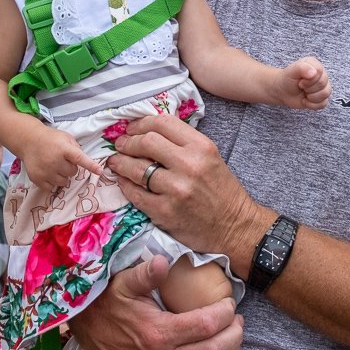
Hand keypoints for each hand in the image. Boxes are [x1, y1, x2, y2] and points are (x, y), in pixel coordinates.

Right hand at [20, 126, 102, 191]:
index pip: (80, 158)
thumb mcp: (66, 138)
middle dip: (71, 168)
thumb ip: (76, 149)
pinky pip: (51, 187)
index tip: (99, 171)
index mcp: (63, 148)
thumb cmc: (51, 138)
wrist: (28, 140)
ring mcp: (45, 171)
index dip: (91, 165)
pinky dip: (52, 182)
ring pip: (63, 182)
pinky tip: (48, 172)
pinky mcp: (37, 179)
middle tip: (63, 160)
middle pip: (72, 173)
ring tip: (55, 166)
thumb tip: (85, 162)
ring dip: (62, 176)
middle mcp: (54, 160)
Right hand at [69, 255, 249, 349]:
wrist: (87, 328)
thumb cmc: (110, 302)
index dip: (225, 312)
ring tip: (241, 348)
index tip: (229, 302)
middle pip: (213, 349)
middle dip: (233, 332)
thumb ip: (146, 273)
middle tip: (238, 319)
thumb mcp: (125, 282)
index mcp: (157, 332)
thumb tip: (162, 261)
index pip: (206, 324)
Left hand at [108, 115, 262, 255]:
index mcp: (202, 147)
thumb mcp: (210, 157)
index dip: (141, 123)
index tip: (132, 129)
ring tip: (116, 162)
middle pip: (146, 141)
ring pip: (136, 168)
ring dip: (120, 163)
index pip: (163, 123)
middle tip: (121, 145)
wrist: (234, 226)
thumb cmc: (221, 190)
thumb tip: (148, 132)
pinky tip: (124, 181)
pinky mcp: (164, 212)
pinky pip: (135, 193)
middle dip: (128, 142)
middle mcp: (189, 165)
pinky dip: (125, 185)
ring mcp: (175, 189)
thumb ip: (183, 143)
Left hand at [277, 56, 331, 109]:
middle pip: (323, 84)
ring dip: (311, 97)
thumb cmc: (287, 79)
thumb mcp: (291, 71)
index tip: (300, 80)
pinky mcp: (322, 97)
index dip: (309, 80)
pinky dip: (312, 105)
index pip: (320, 72)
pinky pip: (324, 103)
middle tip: (300, 86)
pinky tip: (305, 100)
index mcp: (315, 65)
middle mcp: (321, 74)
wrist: (282, 92)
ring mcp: (323, 86)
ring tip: (304, 93)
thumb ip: (302, 68)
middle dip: (309, 88)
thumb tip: (313, 73)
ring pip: (325, 94)